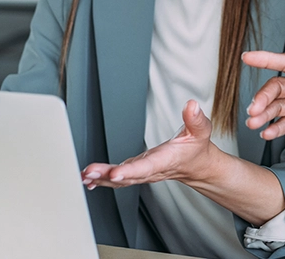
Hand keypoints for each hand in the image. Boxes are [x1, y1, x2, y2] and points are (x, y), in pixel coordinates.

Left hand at [81, 100, 220, 188]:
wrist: (197, 166)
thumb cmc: (196, 149)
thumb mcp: (201, 131)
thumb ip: (195, 119)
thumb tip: (191, 105)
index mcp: (166, 160)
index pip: (147, 167)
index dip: (131, 170)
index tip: (115, 173)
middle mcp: (152, 170)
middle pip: (128, 175)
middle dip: (107, 175)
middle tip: (89, 172)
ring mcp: (143, 173)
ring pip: (121, 179)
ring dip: (101, 178)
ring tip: (84, 176)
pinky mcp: (137, 172)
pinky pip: (119, 179)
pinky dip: (103, 180)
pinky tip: (89, 179)